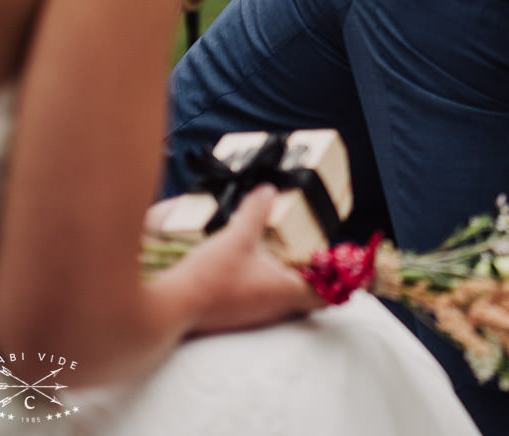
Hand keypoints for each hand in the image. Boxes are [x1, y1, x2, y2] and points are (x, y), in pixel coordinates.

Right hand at [163, 185, 326, 333]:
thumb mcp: (237, 236)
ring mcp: (255, 317)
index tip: (337, 264)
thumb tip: (268, 190)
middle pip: (307, 299)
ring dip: (287, 282)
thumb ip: (256, 212)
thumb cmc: (211, 275)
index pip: (326, 296)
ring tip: (282, 257)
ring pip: (283, 301)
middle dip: (313, 278)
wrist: (171, 308)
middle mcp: (275, 309)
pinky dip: (265, 288)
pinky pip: (261, 304)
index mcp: (285, 291)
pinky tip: (252, 271)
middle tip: (310, 255)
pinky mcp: (236, 318)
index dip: (338, 282)